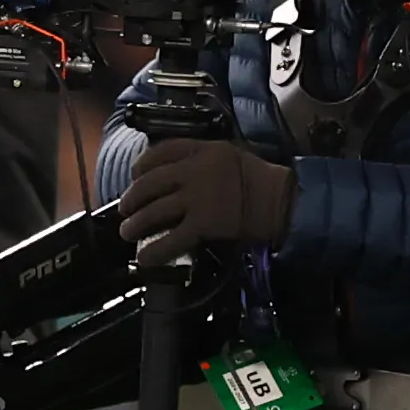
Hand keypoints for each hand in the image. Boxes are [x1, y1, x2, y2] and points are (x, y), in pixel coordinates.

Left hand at [116, 136, 294, 259]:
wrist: (284, 202)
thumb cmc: (261, 179)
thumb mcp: (230, 155)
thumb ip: (200, 159)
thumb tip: (171, 174)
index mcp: (202, 150)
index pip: (160, 152)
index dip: (141, 165)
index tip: (134, 176)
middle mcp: (195, 171)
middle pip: (150, 183)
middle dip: (132, 199)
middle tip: (126, 209)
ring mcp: (198, 198)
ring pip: (154, 212)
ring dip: (135, 225)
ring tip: (128, 233)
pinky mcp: (204, 224)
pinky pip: (172, 240)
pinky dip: (155, 252)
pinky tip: (145, 259)